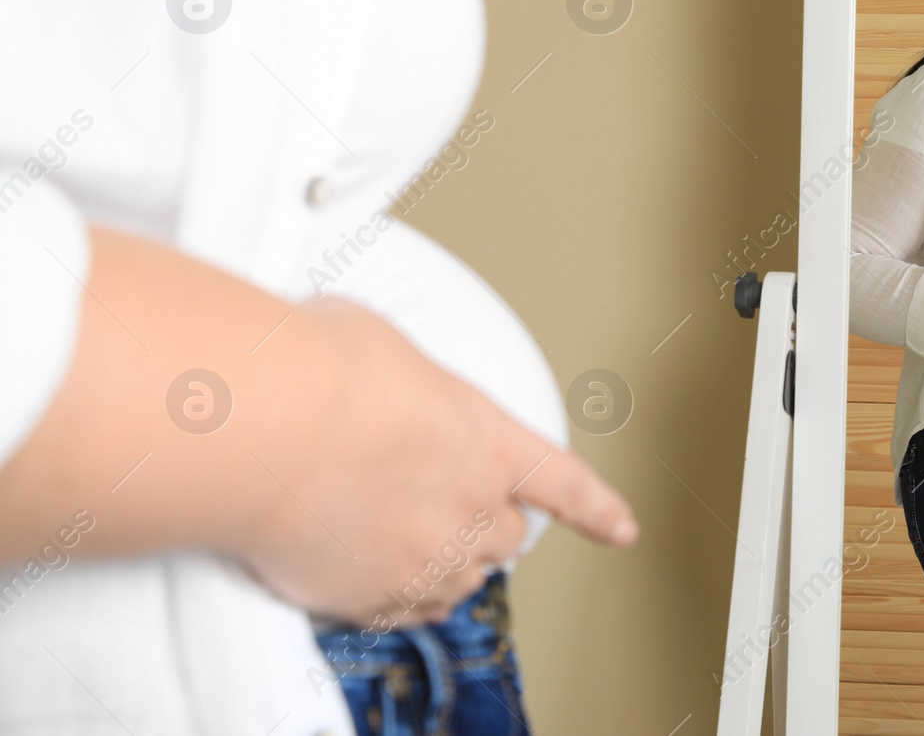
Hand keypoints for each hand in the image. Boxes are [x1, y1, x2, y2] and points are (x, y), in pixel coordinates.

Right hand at [238, 296, 637, 627]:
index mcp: (489, 440)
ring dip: (448, 564)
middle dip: (488, 523)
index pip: (563, 481)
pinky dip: (402, 599)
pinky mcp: (369, 595)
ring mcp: (423, 556)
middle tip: (446, 505)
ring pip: (462, 581)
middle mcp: (471, 506)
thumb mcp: (380, 340)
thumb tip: (362, 366)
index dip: (597, 508)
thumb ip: (396, 371)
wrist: (270, 424)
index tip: (624, 529)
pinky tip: (380, 582)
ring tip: (405, 539)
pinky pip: (407, 612)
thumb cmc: (323, 365)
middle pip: (507, 536)